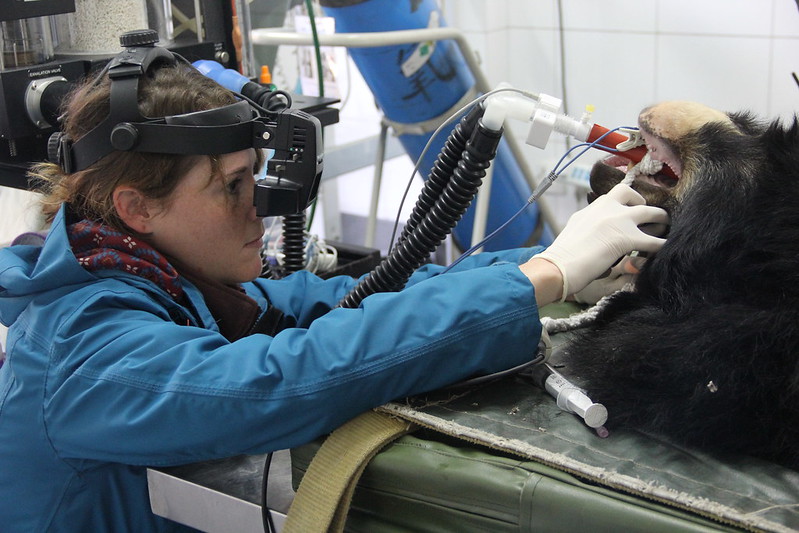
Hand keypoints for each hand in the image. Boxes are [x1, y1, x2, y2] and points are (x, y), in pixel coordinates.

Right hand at [532, 183, 668, 299]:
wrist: (558, 266)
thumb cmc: (562, 258)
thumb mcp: (575, 235)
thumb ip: (589, 231)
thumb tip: (599, 243)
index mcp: (591, 209)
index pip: (613, 195)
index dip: (625, 201)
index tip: (630, 208)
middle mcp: (605, 208)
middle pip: (633, 195)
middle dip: (644, 204)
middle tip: (651, 216)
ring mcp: (618, 221)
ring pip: (651, 212)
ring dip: (661, 219)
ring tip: (666, 227)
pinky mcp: (627, 238)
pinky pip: (654, 241)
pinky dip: (661, 245)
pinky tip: (665, 250)